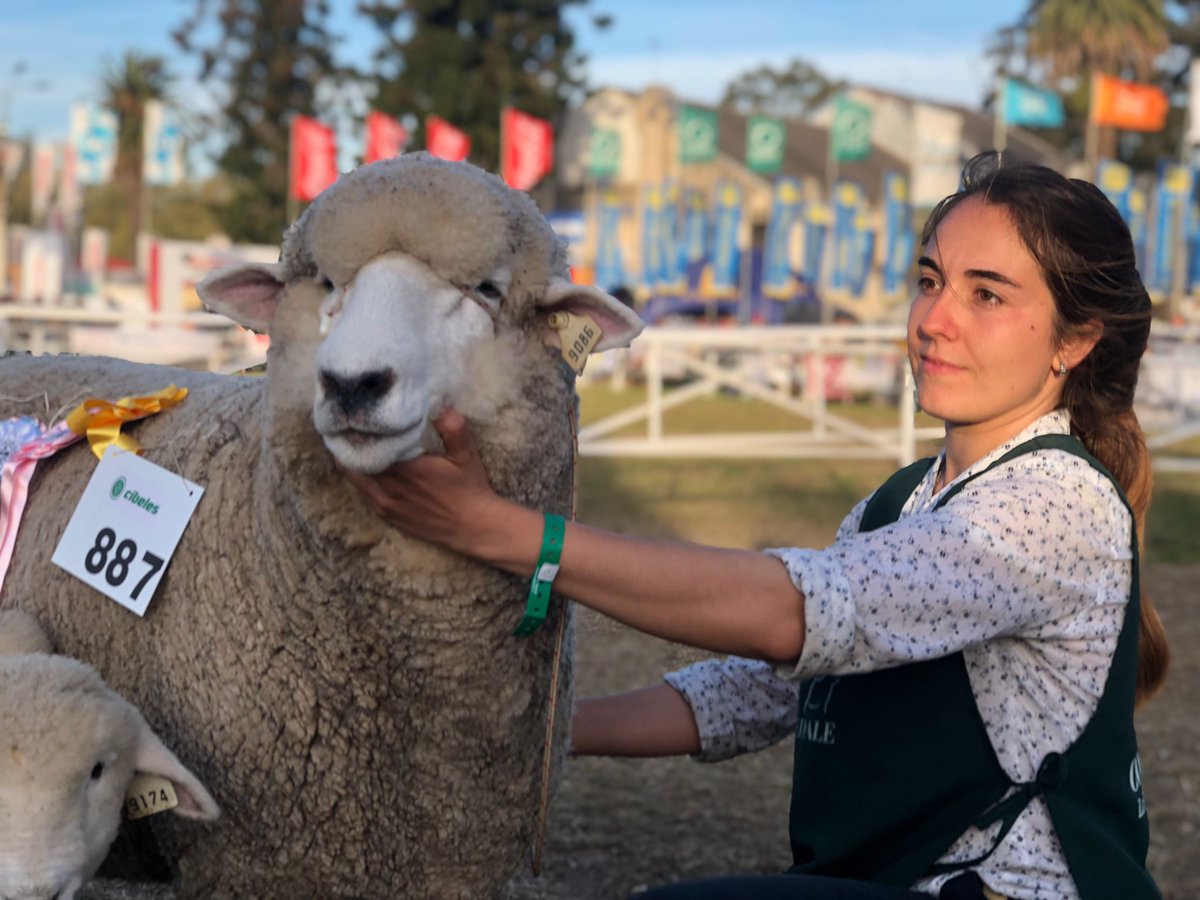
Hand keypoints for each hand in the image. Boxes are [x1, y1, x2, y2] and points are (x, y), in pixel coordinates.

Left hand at [341, 409, 505, 553]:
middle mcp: (390, 487)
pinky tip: (362, 467)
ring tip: (349, 443)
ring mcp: (386, 503)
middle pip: (354, 461)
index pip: (367, 446)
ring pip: (355, 478)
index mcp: (407, 469)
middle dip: (350, 443)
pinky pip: (363, 493)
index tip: (355, 415)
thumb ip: (454, 429)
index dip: (357, 431)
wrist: (472, 527)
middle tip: (349, 425)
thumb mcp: (467, 455)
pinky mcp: (387, 515)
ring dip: (350, 461)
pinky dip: (359, 478)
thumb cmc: (469, 488)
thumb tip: (440, 405)